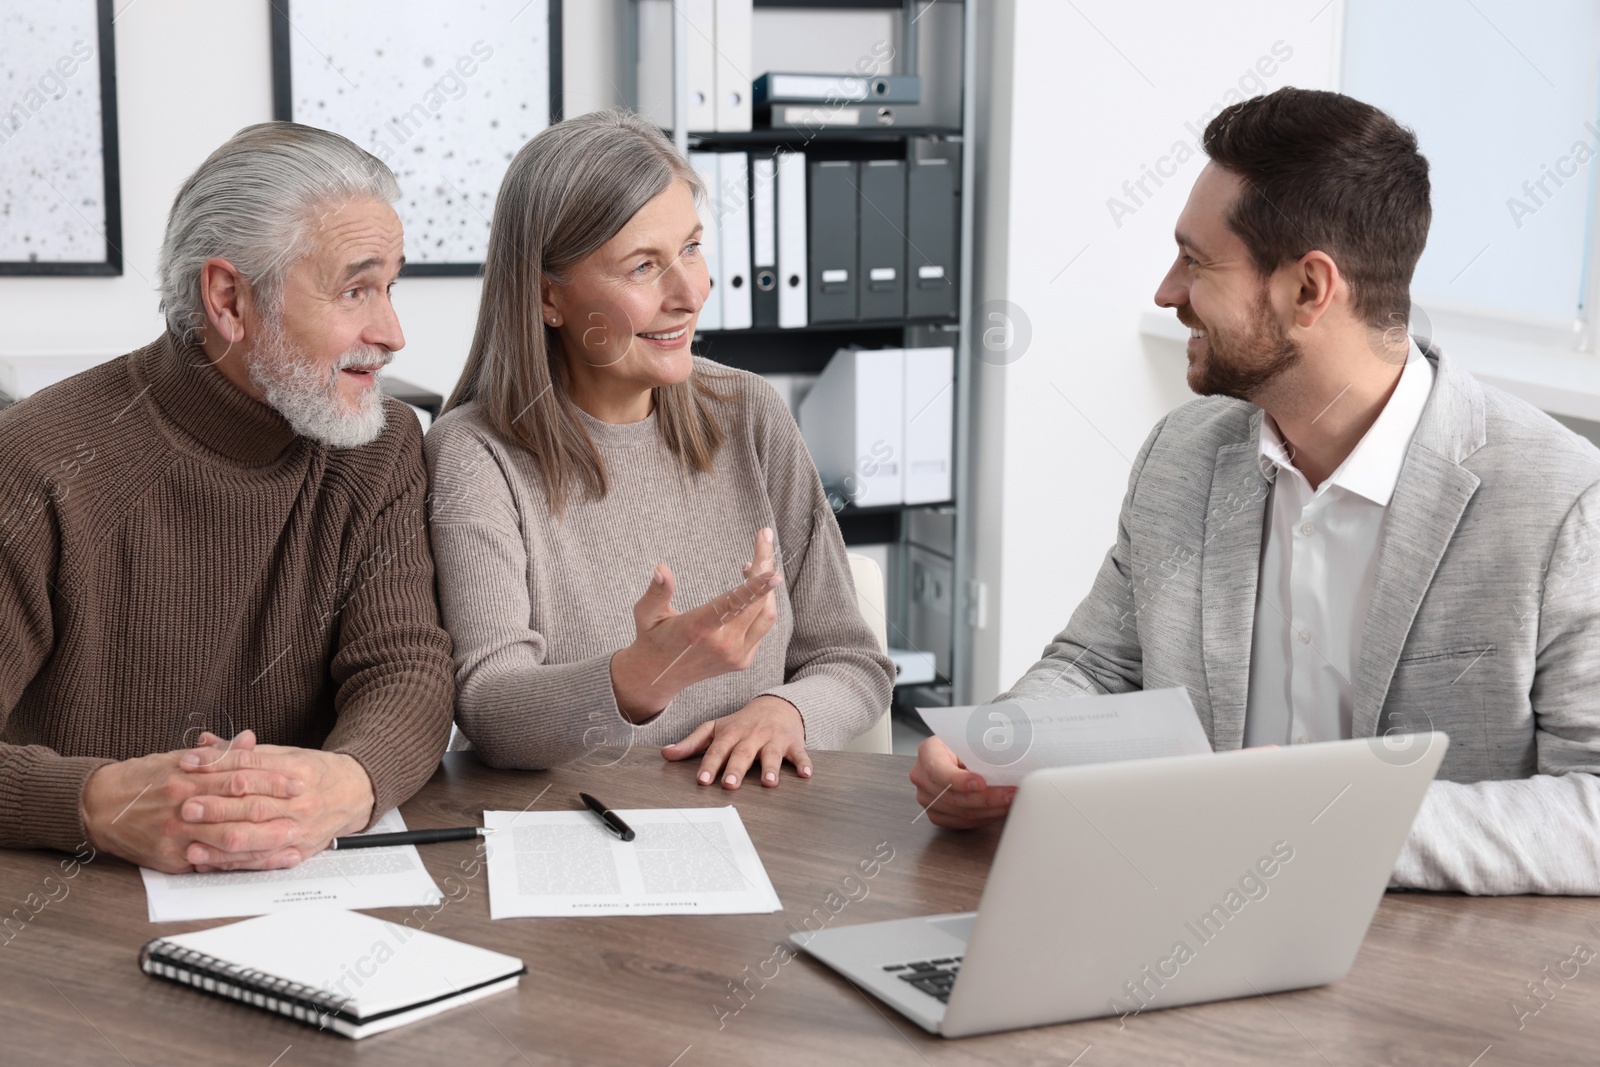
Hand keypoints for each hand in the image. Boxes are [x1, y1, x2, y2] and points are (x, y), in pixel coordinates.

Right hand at [81, 730, 306, 872]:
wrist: (97, 806)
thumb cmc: (142, 780)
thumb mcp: (178, 758)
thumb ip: (218, 754)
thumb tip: (250, 738)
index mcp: (189, 774)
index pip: (240, 774)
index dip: (272, 779)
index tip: (298, 781)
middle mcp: (184, 802)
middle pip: (239, 807)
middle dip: (276, 810)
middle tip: (304, 812)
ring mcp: (178, 833)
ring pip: (229, 838)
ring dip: (265, 841)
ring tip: (292, 841)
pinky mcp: (171, 857)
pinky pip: (211, 862)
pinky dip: (238, 864)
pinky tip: (260, 863)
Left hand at [176, 735, 374, 868]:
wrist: (354, 793)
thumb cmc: (315, 773)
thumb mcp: (284, 754)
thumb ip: (243, 753)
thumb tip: (205, 743)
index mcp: (297, 770)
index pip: (252, 767)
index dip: (218, 766)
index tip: (189, 766)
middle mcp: (301, 802)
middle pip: (254, 806)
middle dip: (217, 808)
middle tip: (186, 808)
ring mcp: (301, 829)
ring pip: (258, 840)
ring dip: (222, 845)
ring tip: (192, 846)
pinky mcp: (300, 851)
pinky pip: (264, 861)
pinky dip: (235, 864)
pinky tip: (211, 864)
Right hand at [610, 528, 782, 720]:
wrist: (659, 677)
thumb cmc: (652, 638)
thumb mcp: (646, 614)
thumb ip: (656, 592)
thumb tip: (661, 569)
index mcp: (699, 629)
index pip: (734, 605)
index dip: (756, 588)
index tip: (774, 572)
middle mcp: (723, 645)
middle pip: (758, 604)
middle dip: (766, 569)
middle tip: (764, 539)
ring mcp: (736, 655)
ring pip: (766, 616)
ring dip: (765, 589)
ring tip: (750, 566)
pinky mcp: (743, 661)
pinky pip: (761, 628)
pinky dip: (760, 606)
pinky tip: (747, 591)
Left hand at [662, 695, 811, 788]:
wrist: (776, 705)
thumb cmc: (742, 722)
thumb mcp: (715, 728)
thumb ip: (692, 743)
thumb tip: (666, 754)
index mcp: (731, 733)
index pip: (717, 750)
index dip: (709, 765)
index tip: (702, 780)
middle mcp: (751, 735)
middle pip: (743, 753)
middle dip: (736, 768)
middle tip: (730, 785)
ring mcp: (773, 739)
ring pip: (771, 754)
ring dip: (771, 768)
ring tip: (769, 783)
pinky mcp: (793, 743)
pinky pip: (799, 753)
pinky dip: (804, 763)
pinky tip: (806, 774)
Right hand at [909, 736, 1016, 829]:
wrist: (958, 754)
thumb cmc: (965, 745)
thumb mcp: (970, 740)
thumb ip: (980, 752)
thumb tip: (1005, 765)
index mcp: (928, 752)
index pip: (938, 770)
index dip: (959, 780)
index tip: (982, 783)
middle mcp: (922, 777)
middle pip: (952, 796)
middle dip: (986, 798)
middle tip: (1010, 794)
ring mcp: (926, 798)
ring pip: (961, 812)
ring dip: (990, 810)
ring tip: (1010, 802)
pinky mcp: (937, 814)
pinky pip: (963, 822)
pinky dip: (984, 817)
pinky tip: (999, 809)